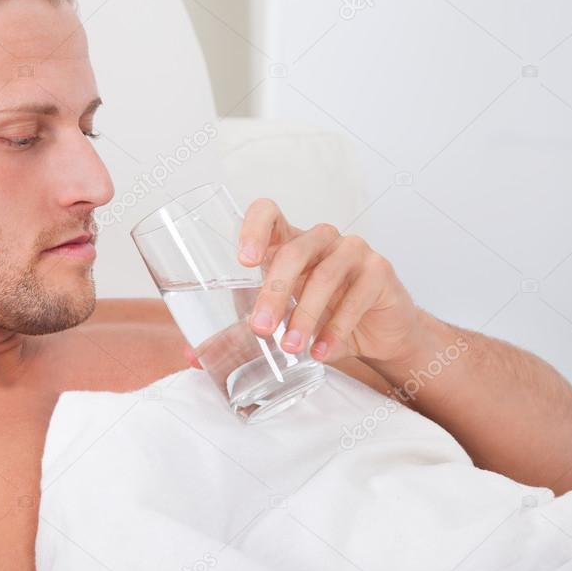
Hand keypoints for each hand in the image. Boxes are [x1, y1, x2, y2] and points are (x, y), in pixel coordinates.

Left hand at [230, 198, 420, 365]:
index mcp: (288, 241)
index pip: (268, 213)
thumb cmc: (319, 315)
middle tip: (260, 329)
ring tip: (292, 348)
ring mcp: (352, 250)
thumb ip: (235, 336)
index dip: (254, 228)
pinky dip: (336, 328)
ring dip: (305, 315)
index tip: (244, 260)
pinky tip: (321, 351)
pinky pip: (356, 297)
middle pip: (293, 252)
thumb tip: (192, 356)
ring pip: (325, 276)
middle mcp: (320, 239)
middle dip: (273, 293)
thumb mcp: (277, 322)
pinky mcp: (379, 271)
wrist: (378, 332)